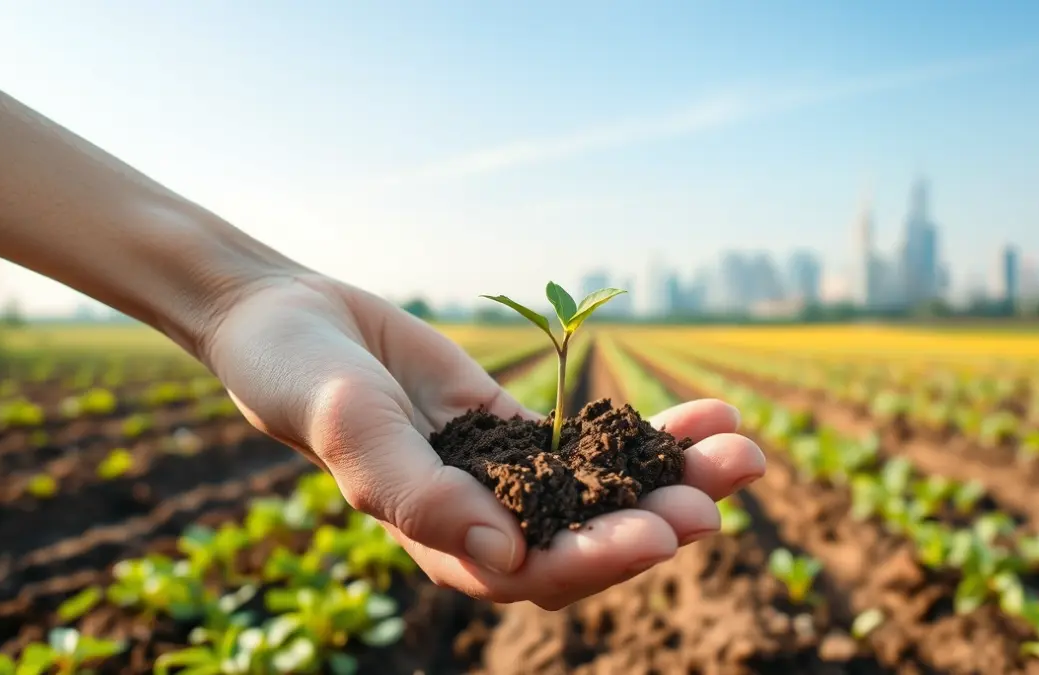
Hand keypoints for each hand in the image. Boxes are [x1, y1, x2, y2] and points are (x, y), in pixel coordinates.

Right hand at [200, 274, 766, 608]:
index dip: (596, 559)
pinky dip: (648, 430)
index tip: (661, 534)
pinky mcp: (517, 431)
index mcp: (439, 541)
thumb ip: (416, 490)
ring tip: (745, 449)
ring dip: (674, 476)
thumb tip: (504, 555)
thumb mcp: (348, 425)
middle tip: (729, 487)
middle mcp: (483, 520)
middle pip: (586, 536)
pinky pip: (592, 439)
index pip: (530, 574)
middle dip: (660, 517)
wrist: (293, 323)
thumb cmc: (301, 377)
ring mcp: (506, 475)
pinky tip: (709, 413)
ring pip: (602, 490)